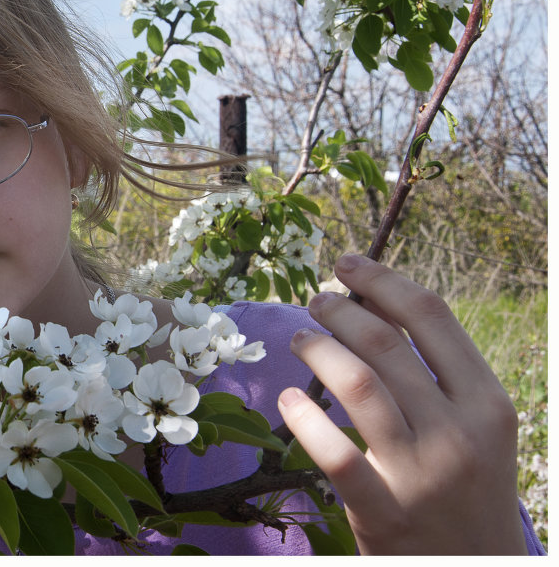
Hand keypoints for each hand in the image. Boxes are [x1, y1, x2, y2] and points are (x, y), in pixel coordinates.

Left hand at [277, 253, 525, 554]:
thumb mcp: (473, 428)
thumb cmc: (466, 486)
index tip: (348, 262)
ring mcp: (423, 475)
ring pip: (357, 384)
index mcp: (488, 403)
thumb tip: (371, 303)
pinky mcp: (385, 514)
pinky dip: (303, 418)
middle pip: (385, 343)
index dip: (383, 280)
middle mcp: (459, 434)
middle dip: (340, 310)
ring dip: (318, 349)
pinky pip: (335, 454)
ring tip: (300, 339)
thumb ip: (434, 372)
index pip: (431, 317)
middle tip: (315, 301)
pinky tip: (288, 400)